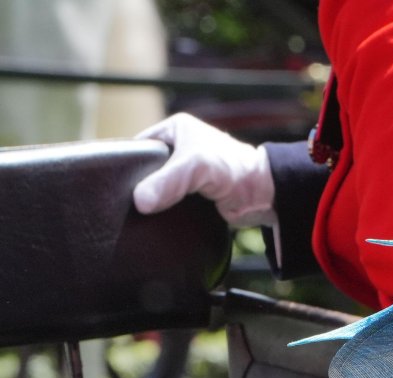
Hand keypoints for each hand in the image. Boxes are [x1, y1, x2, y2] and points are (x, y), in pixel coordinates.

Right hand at [132, 113, 276, 227]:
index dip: (128, 164)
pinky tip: (155, 220)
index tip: (116, 184)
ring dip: (153, 201)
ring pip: (157, 189)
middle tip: (127, 202)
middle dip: (139, 186)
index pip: (138, 146)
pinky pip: (169, 204)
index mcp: (175, 130)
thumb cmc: (235, 168)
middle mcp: (178, 150)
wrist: (263, 195)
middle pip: (146, 170)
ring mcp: (185, 175)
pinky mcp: (191, 196)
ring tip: (139, 213)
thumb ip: (167, 182)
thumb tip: (140, 201)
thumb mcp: (195, 167)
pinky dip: (164, 212)